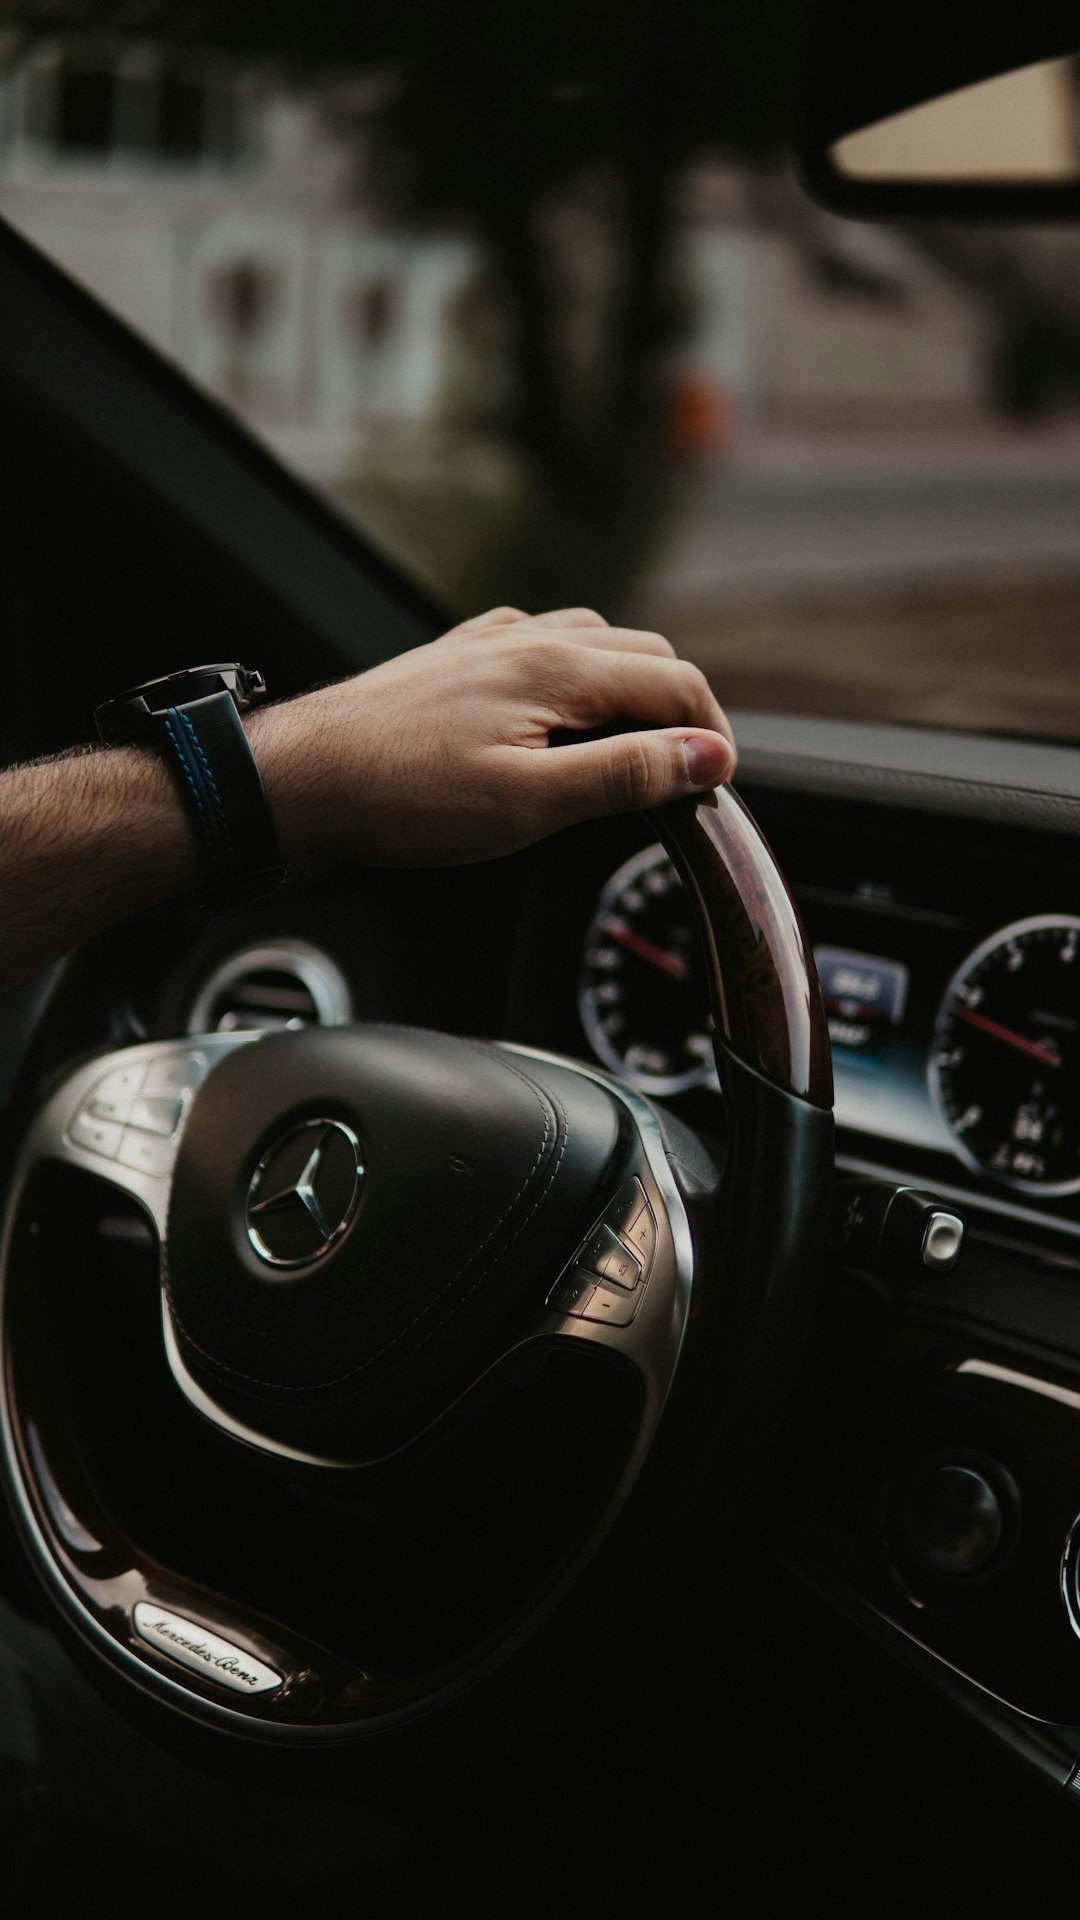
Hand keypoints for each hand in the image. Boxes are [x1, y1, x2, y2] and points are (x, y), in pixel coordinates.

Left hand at [249, 606, 735, 865]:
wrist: (304, 775)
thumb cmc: (405, 797)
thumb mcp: (529, 804)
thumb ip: (625, 775)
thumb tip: (707, 757)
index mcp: (559, 668)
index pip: (676, 687)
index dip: (712, 738)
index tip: (721, 785)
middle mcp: (531, 637)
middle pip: (647, 656)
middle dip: (683, 708)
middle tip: (689, 773)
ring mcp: (492, 641)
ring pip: (598, 642)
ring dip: (635, 686)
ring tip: (639, 744)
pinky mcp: (459, 656)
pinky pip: (545, 643)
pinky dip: (581, 672)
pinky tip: (563, 710)